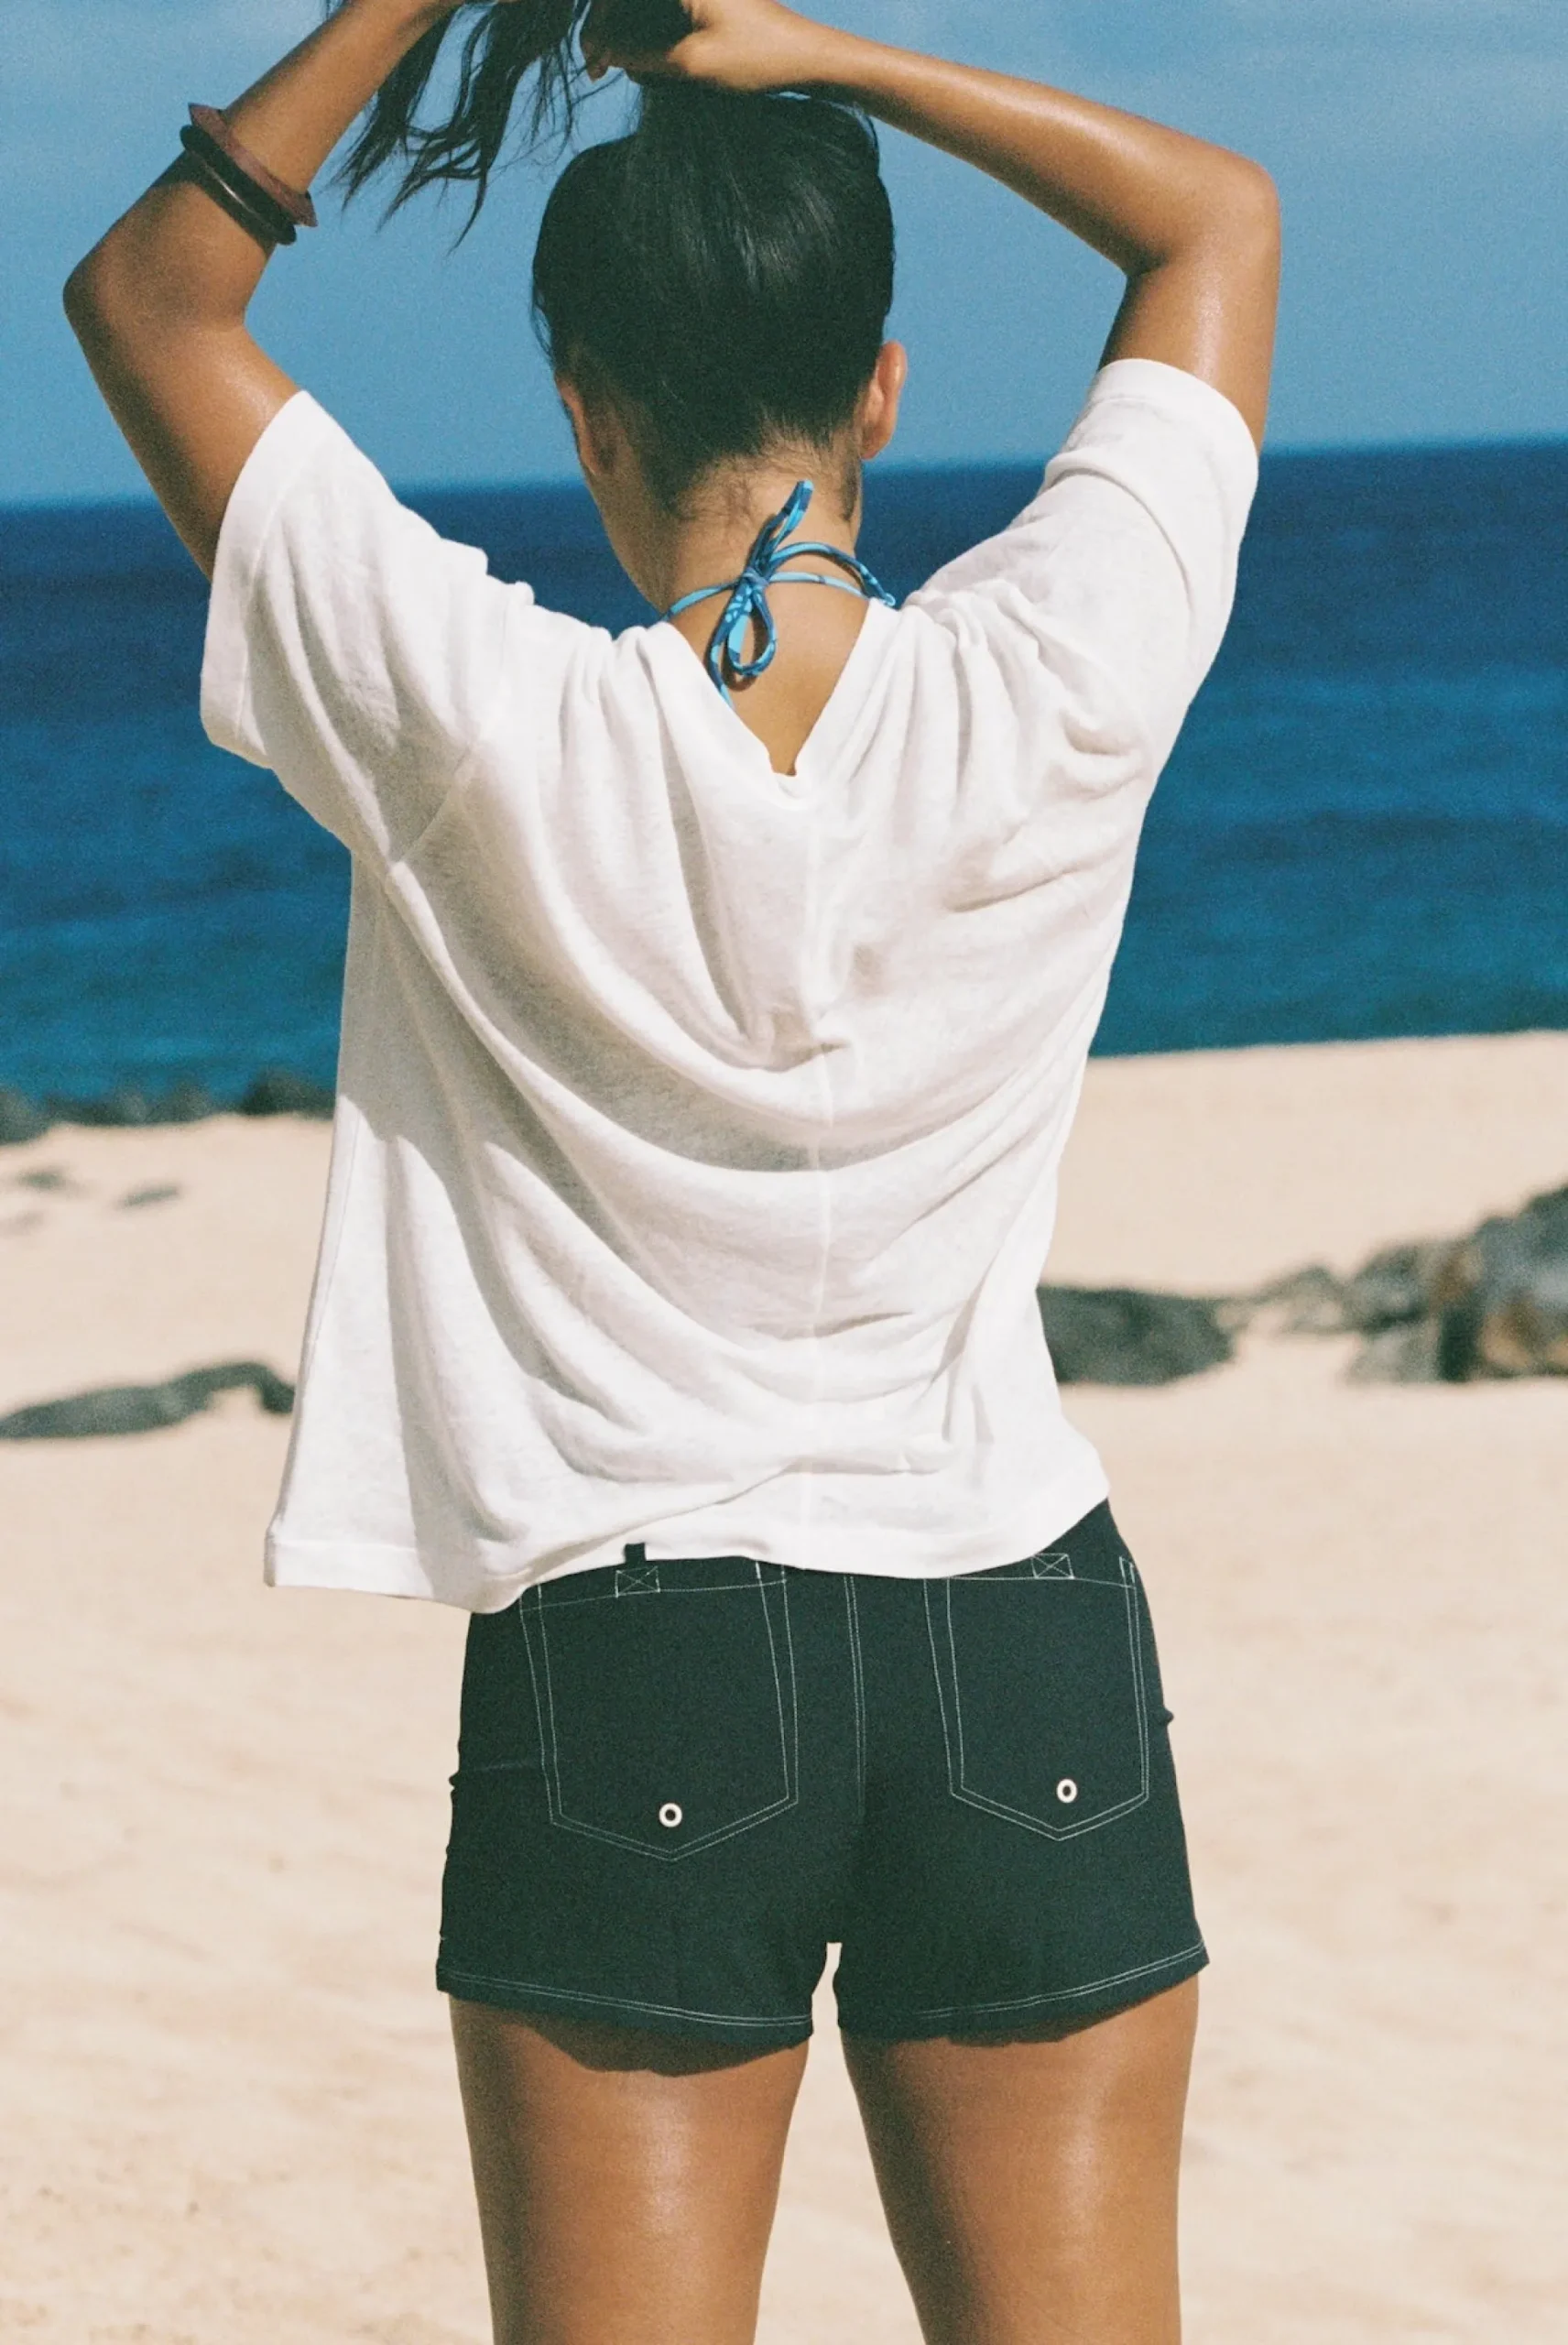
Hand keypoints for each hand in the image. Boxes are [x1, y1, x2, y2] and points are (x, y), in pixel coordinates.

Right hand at [581, 0, 837, 93]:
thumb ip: (641, 55)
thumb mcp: (691, 62)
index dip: (599, 24)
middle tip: (596, 71)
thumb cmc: (757, 57)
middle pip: (629, 1)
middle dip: (609, 32)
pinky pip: (664, 13)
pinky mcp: (707, 1)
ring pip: (644, 8)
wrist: (808, 59)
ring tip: (622, 72)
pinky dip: (650, 36)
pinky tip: (645, 65)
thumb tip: (605, 52)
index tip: (591, 61)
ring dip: (628, 37)